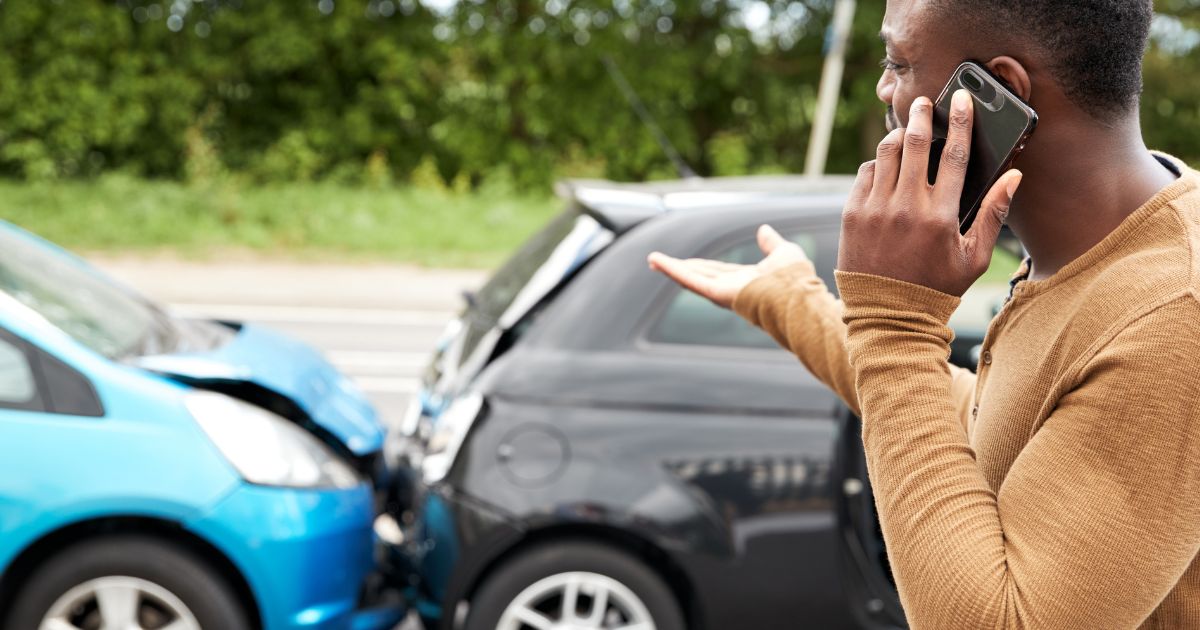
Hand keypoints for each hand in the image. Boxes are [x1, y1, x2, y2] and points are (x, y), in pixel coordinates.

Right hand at [647, 225, 809, 307]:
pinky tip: (657, 261)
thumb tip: (764, 229)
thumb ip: (771, 243)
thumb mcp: (784, 252)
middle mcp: (731, 288)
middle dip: (680, 269)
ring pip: (691, 278)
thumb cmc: (796, 279)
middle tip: (659, 262)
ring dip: (670, 268)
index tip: (687, 261)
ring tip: (652, 260)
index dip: (701, 265)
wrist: (796, 295)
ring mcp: (722, 292)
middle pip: (699, 275)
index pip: (718, 271)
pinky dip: (672, 270)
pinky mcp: (716, 293)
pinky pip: (690, 280)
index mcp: (746, 280)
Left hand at [839, 89, 1022, 296]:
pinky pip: (865, 173)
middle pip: (916, 143)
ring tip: (905, 129)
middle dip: (921, 115)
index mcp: (940, 215)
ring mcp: (875, 208)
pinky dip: (877, 163)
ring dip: (898, 135)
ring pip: (886, 153)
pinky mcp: (851, 214)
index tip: (961, 99)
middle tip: (924, 102)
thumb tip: (1014, 176)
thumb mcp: (973, 257)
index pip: (955, 154)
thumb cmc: (936, 287)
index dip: (960, 121)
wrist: (887, 314)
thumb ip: (993, 213)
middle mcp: (906, 206)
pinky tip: (886, 164)